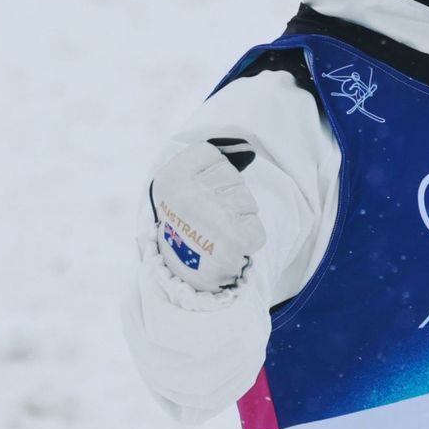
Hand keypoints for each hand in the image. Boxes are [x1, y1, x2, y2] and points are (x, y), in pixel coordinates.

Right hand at [149, 139, 265, 291]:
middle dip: (227, 197)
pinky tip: (228, 248)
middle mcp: (190, 195)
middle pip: (233, 177)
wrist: (176, 279)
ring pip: (248, 203)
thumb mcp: (177, 189)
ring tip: (215, 234)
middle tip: (206, 219)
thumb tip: (247, 148)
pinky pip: (257, 231)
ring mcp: (213, 217)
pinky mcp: (234, 240)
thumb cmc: (183, 227)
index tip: (196, 192)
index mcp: (171, 178)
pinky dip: (247, 241)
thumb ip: (204, 164)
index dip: (210, 173)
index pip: (211, 154)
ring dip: (238, 220)